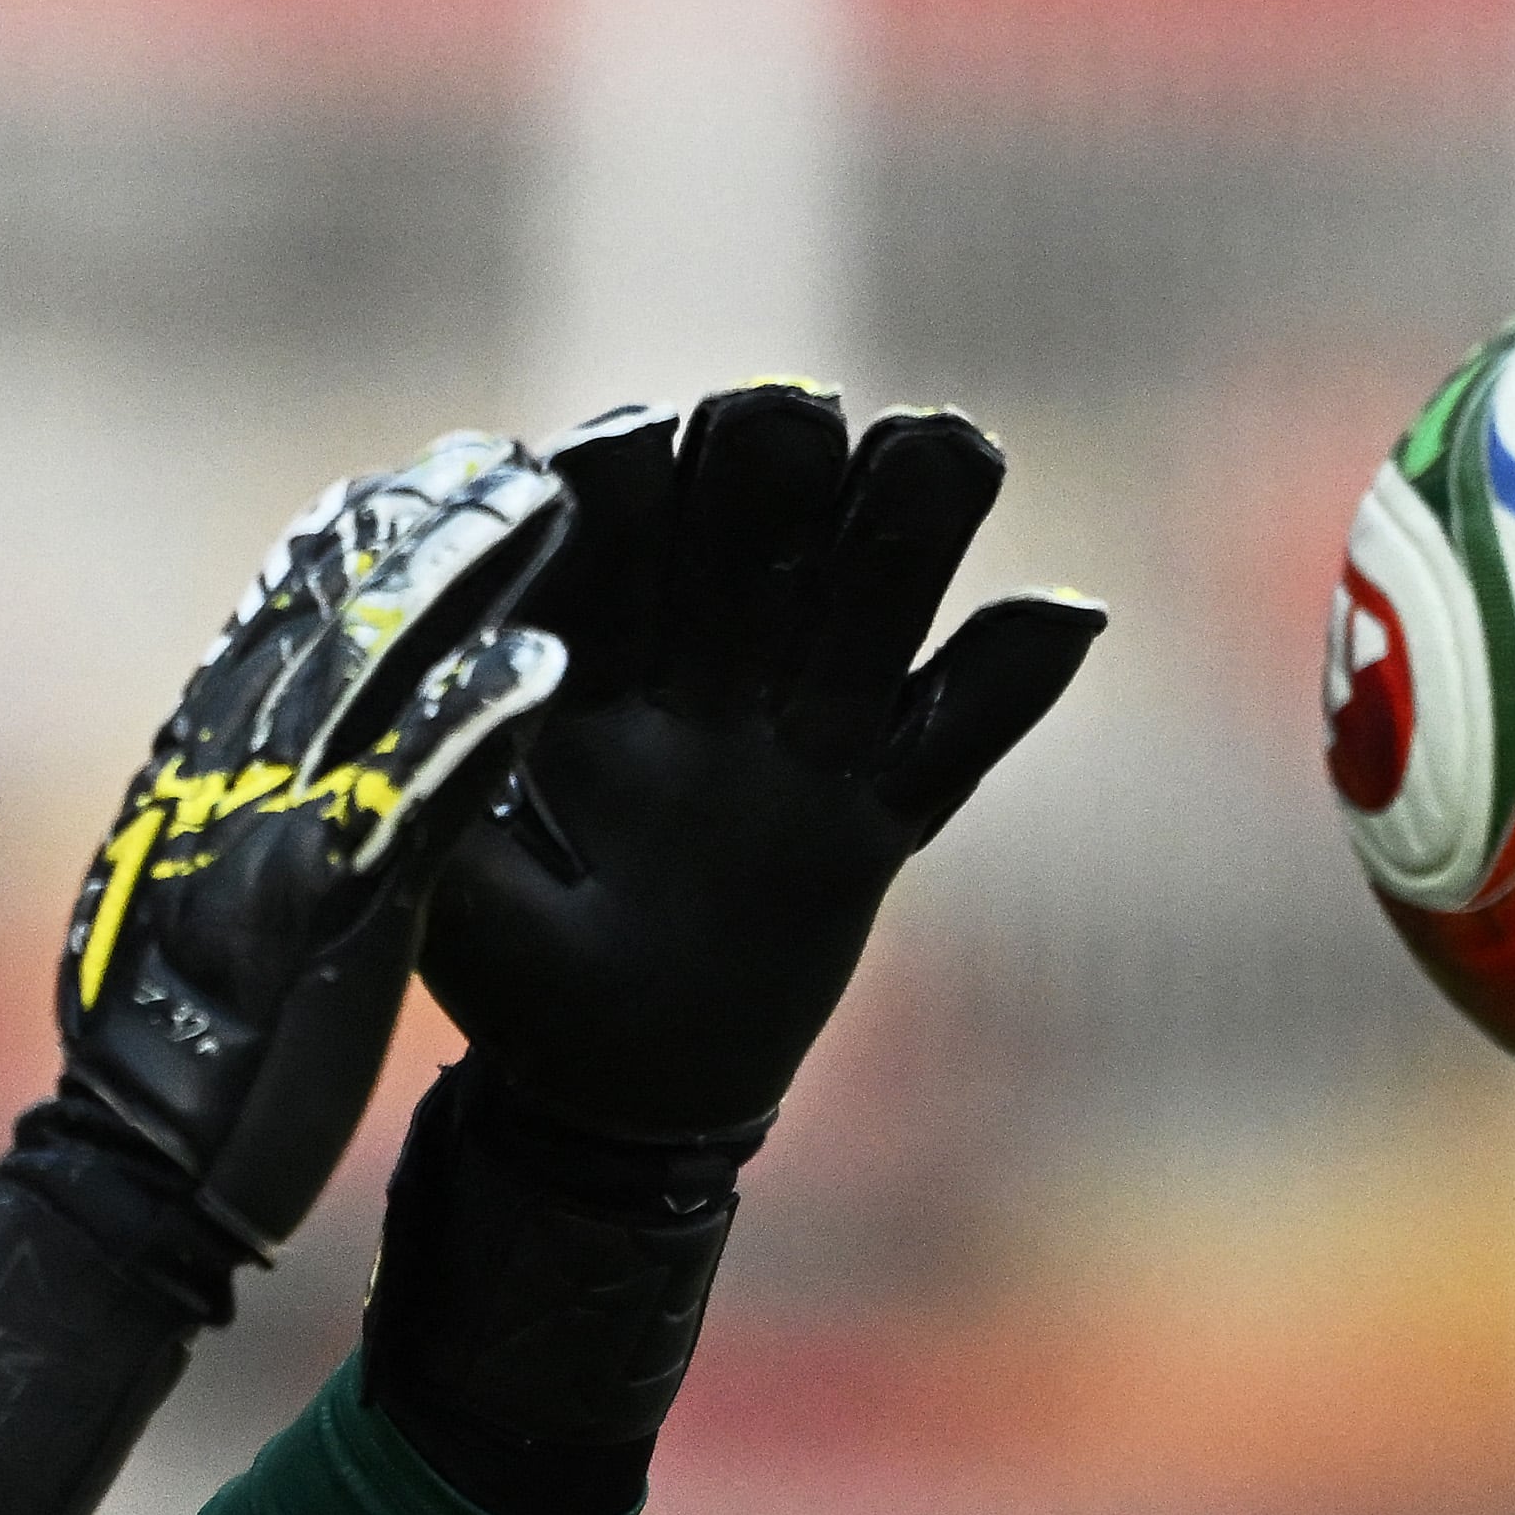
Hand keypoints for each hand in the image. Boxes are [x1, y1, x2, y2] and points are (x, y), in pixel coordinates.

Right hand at [60, 433, 570, 1253]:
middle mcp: (218, 783)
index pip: (266, 631)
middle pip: (323, 620)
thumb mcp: (184, 907)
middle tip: (502, 456)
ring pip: (368, 675)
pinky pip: (410, 798)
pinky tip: (542, 662)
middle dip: (415, 527)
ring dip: (459, 579)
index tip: (413, 480)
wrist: (130, 1182)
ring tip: (543, 504)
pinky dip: (472, 722)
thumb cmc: (174, 1059)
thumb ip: (218, 822)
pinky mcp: (319, 911)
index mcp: (187, 779)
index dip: (345, 548)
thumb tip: (257, 754)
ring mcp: (264, 837)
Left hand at [419, 385, 1105, 1140]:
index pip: (607, 549)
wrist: (622, 1094)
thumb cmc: (520, 985)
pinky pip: (959, 738)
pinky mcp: (883, 810)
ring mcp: (803, 736)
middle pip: (751, 540)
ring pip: (866, 603)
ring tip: (948, 446)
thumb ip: (448, 802)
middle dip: (767, 470)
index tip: (629, 435)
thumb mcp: (453, 900)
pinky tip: (1066, 612)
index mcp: (588, 674)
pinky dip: (1012, 677)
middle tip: (790, 420)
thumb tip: (458, 699)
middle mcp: (704, 676)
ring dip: (908, 522)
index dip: (621, 485)